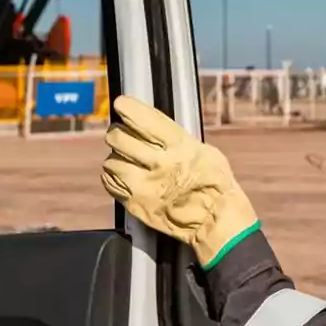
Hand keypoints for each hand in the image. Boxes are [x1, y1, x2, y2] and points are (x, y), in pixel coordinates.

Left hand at [101, 95, 259, 268]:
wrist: (215, 221)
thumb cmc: (215, 184)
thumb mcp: (205, 152)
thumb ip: (177, 139)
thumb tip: (152, 126)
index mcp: (179, 147)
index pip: (144, 120)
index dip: (128, 109)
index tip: (122, 104)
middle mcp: (159, 164)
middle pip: (119, 138)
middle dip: (119, 133)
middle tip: (124, 135)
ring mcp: (143, 186)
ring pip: (111, 161)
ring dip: (117, 158)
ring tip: (129, 160)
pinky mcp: (134, 204)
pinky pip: (110, 182)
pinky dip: (114, 176)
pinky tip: (126, 175)